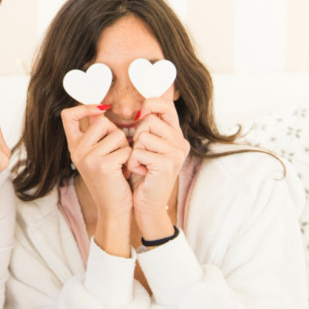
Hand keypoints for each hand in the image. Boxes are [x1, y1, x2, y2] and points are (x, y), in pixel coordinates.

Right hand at [61, 105, 132, 217]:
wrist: (114, 209)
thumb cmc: (111, 180)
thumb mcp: (98, 155)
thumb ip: (97, 134)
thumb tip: (100, 109)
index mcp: (74, 146)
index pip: (68, 116)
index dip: (83, 107)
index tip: (99, 110)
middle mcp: (77, 151)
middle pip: (102, 122)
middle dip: (116, 134)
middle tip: (117, 153)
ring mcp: (88, 158)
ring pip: (117, 134)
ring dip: (126, 148)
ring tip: (121, 164)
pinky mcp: (103, 166)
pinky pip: (126, 150)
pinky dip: (130, 160)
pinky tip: (125, 172)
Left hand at [126, 98, 189, 237]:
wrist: (147, 205)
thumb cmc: (143, 175)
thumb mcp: (144, 148)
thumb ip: (143, 128)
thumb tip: (128, 107)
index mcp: (176, 136)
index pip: (167, 106)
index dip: (152, 103)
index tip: (141, 111)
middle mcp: (180, 142)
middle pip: (149, 120)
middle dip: (136, 136)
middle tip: (140, 154)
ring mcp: (176, 153)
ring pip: (142, 136)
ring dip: (133, 152)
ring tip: (141, 164)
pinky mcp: (167, 164)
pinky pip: (138, 152)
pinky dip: (133, 163)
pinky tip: (141, 173)